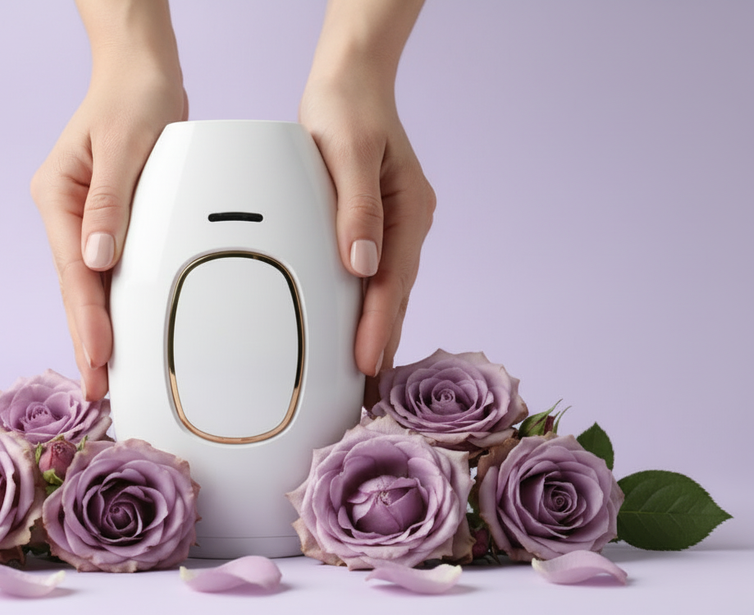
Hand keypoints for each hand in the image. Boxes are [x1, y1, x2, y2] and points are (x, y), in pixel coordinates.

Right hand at [31, 4, 185, 400]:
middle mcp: (67, 213)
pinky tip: (119, 330)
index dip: (88, 318)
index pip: (75, 271)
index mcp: (59, 197)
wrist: (142, 71)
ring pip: (91, 284)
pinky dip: (114, 301)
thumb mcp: (124, 147)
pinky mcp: (108, 220)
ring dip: (98, 327)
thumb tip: (100, 259)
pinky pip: (109, 269)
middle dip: (87, 338)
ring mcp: (85, 219)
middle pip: (77, 287)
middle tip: (97, 388)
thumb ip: (112, 204)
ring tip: (105, 374)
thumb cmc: (133, 98)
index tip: (98, 357)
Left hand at [300, 69, 434, 405]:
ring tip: (365, 376)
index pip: (390, 282)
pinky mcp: (379, 225)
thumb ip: (356, 208)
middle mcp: (408, 223)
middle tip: (369, 393)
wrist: (350, 82)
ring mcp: (397, 226)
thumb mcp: (347, 152)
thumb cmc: (346, 110)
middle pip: (394, 295)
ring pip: (387, 290)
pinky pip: (376, 275)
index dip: (377, 326)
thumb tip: (360, 263)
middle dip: (382, 342)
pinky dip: (369, 305)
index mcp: (407, 210)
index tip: (366, 365)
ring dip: (377, 330)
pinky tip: (358, 328)